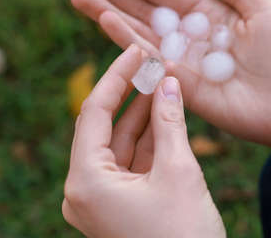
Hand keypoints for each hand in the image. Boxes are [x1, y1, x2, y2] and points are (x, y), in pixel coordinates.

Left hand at [62, 45, 225, 237]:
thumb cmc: (185, 236)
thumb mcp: (179, 172)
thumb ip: (170, 122)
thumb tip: (168, 82)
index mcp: (85, 182)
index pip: (94, 113)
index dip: (116, 77)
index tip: (134, 50)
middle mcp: (85, 190)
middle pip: (105, 127)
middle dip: (131, 94)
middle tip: (152, 64)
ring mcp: (102, 198)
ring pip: (121, 144)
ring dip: (143, 115)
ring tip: (163, 82)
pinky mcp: (121, 204)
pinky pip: (131, 162)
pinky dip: (149, 139)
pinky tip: (165, 113)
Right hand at [70, 0, 270, 148]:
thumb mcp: (262, 8)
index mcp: (208, 16)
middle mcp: (188, 37)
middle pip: (142, 11)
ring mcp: (182, 62)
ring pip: (137, 33)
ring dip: (107, 13)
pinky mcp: (180, 85)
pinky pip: (149, 59)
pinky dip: (126, 40)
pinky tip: (105, 21)